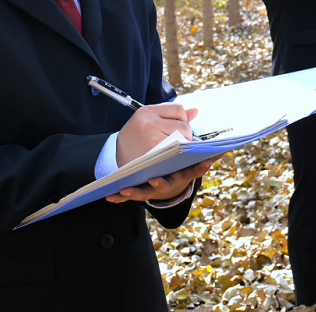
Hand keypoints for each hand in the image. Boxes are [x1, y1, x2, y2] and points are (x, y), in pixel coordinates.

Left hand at [106, 153, 223, 203]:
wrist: (168, 184)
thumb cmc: (179, 166)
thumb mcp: (190, 158)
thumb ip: (196, 142)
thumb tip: (202, 118)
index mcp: (185, 173)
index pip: (195, 171)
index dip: (200, 167)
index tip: (204, 162)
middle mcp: (172, 183)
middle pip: (167, 185)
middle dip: (160, 184)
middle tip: (154, 181)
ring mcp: (156, 190)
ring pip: (146, 193)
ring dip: (136, 192)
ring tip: (125, 189)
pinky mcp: (142, 193)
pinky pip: (131, 196)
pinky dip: (121, 197)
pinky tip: (111, 196)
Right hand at [116, 102, 197, 167]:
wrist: (113, 156)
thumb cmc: (135, 138)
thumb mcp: (148, 121)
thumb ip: (171, 115)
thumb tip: (196, 110)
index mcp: (146, 111)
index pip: (178, 109)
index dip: (182, 119)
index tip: (176, 128)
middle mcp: (148, 122)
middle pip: (183, 126)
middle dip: (184, 134)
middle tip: (174, 141)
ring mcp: (151, 138)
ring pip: (183, 139)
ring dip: (182, 145)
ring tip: (170, 149)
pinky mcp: (154, 154)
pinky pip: (178, 151)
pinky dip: (179, 155)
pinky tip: (171, 157)